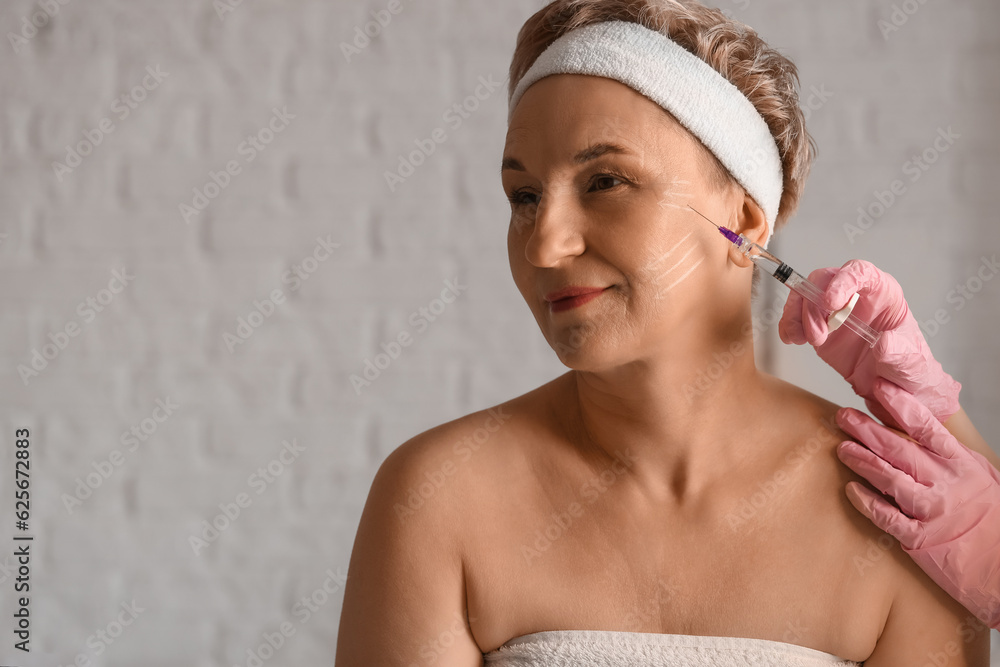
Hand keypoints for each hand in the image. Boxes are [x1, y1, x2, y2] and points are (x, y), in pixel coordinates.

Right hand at [778, 259, 961, 428]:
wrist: (894, 387)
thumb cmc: (908, 367)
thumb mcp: (911, 362)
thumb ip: (899, 352)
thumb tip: (882, 343)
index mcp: (883, 292)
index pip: (860, 271)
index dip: (843, 281)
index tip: (830, 302)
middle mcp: (855, 295)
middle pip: (824, 281)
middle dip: (813, 306)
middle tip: (817, 336)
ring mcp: (834, 310)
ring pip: (805, 296)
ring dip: (797, 316)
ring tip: (803, 340)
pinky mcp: (818, 327)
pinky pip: (796, 317)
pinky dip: (789, 325)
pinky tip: (792, 339)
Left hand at [835, 378, 999, 628]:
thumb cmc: (987, 514)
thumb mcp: (975, 472)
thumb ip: (943, 450)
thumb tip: (906, 420)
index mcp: (960, 463)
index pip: (927, 427)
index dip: (901, 406)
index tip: (879, 388)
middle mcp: (945, 484)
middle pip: (900, 450)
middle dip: (868, 430)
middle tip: (843, 416)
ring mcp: (932, 511)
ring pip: (891, 480)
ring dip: (863, 462)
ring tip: (842, 448)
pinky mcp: (920, 538)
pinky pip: (888, 517)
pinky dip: (867, 503)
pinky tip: (851, 490)